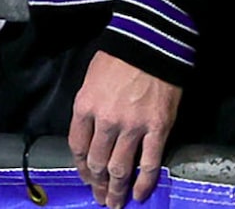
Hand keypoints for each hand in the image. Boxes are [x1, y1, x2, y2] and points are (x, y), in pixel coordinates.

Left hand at [69, 52, 181, 208]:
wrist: (150, 43)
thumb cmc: (117, 58)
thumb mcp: (90, 80)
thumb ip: (88, 108)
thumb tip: (91, 135)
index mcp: (85, 106)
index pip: (77, 147)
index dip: (81, 167)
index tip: (85, 178)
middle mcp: (105, 121)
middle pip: (97, 162)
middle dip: (97, 185)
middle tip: (100, 198)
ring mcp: (132, 127)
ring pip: (120, 169)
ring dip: (116, 191)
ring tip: (115, 204)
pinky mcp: (157, 129)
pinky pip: (149, 163)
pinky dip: (143, 183)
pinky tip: (139, 195)